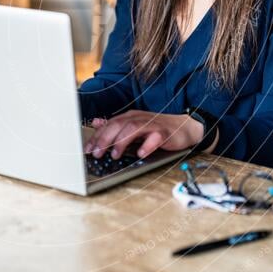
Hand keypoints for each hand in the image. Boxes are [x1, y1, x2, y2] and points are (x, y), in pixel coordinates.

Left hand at [83, 109, 210, 159]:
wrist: (184, 127)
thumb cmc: (157, 129)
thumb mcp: (134, 126)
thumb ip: (116, 126)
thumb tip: (96, 123)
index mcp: (130, 117)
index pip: (110, 124)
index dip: (98, 137)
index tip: (88, 149)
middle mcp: (140, 118)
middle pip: (119, 125)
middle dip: (106, 139)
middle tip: (97, 153)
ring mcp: (152, 124)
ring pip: (134, 128)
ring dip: (122, 141)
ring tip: (115, 154)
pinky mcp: (165, 133)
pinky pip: (155, 137)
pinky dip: (147, 145)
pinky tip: (141, 153)